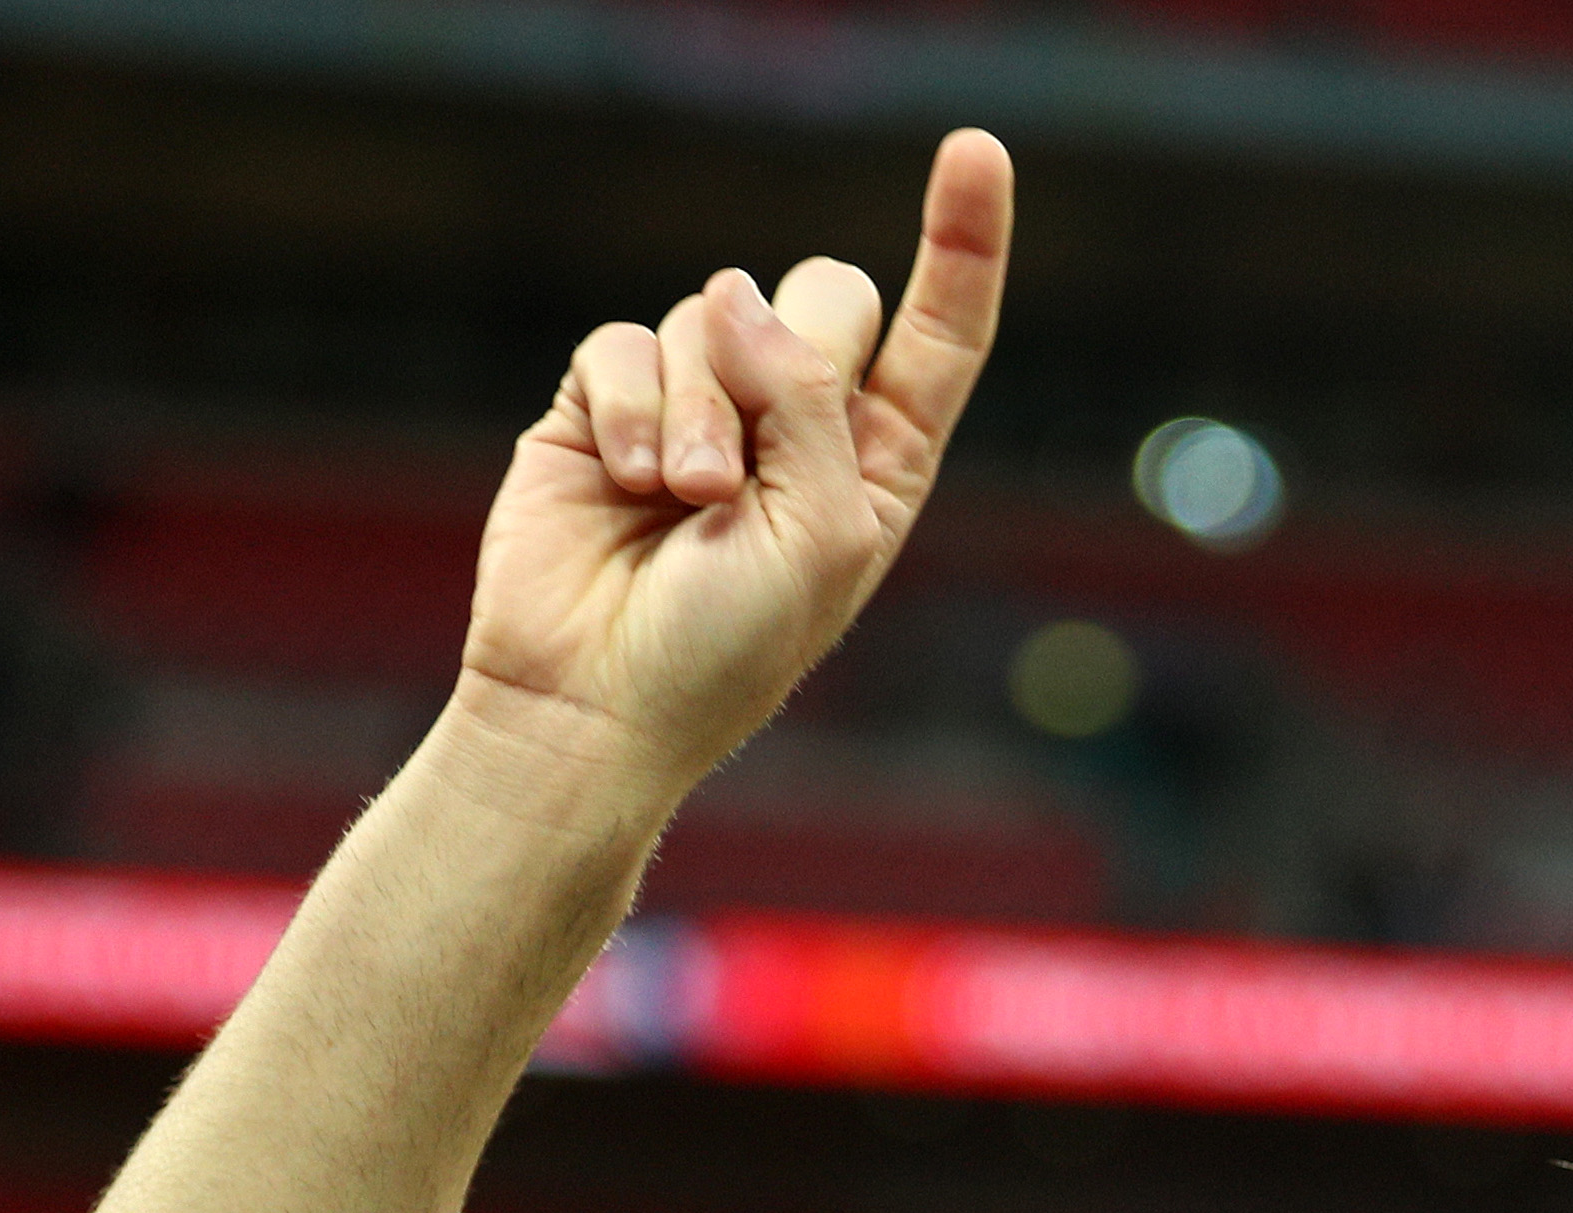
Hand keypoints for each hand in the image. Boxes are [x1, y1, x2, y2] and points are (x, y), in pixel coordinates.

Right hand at [448, 128, 1012, 828]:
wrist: (595, 703)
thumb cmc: (730, 647)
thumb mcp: (823, 531)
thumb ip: (811, 398)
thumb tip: (735, 295)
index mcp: (877, 461)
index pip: (938, 335)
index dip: (960, 244)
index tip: (977, 148)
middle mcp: (795, 422)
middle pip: (824, 292)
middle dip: (792, 358)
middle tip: (744, 470)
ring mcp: (699, 404)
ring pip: (715, 314)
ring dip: (701, 413)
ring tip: (681, 506)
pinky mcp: (606, 402)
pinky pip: (627, 339)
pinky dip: (632, 406)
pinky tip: (628, 481)